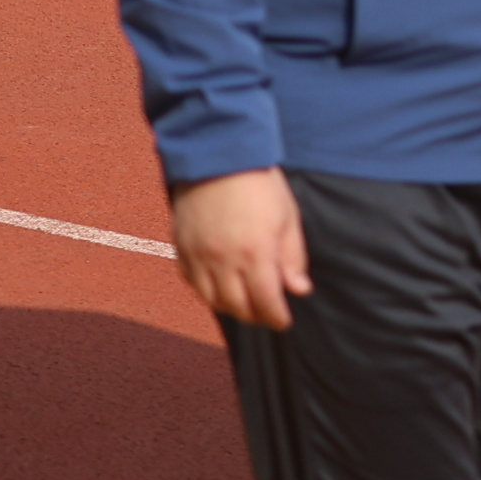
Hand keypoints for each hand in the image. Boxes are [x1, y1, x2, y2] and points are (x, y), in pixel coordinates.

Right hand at [170, 169, 309, 330]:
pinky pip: (192, 283)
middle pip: (237, 306)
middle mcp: (222, 260)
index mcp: (254, 252)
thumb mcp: (288, 217)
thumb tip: (299, 290)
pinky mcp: (181, 249)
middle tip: (268, 314)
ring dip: (231, 308)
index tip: (284, 322)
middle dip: (255, 316)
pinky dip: (207, 292)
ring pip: (212, 300)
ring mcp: (198, 256)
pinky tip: (220, 289)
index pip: (265, 301)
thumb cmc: (260, 184)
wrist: (218, 157)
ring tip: (247, 305)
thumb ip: (292, 257)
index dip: (276, 317)